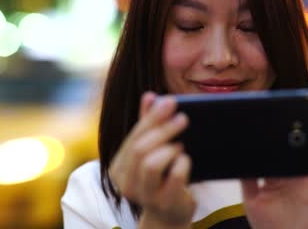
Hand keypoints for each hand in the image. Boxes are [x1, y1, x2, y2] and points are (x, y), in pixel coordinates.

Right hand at [108, 92, 195, 227]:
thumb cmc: (162, 177)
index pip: (134, 136)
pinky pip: (174, 178)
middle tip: (184, 117)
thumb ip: (149, 124)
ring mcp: (145, 196)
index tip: (170, 101)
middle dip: (163, 129)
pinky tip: (187, 159)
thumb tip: (149, 94)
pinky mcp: (165, 203)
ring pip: (150, 163)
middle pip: (140, 148)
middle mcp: (126, 182)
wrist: (170, 214)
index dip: (152, 117)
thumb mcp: (153, 150)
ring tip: (182, 144)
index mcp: (120, 166)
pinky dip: (182, 164)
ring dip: (170, 148)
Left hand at [241, 104, 307, 228]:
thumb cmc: (269, 225)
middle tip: (305, 103)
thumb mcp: (253, 201)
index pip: (282, 147)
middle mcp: (298, 174)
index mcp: (281, 173)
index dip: (282, 130)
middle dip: (305, 124)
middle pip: (303, 144)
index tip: (279, 111)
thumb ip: (249, 180)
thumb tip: (241, 159)